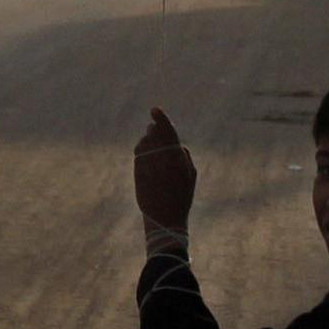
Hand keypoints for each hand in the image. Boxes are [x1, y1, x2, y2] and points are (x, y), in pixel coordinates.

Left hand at [131, 107, 196, 235]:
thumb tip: (176, 142)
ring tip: (151, 141)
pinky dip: (141, 150)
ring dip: (147, 139)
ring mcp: (147, 166)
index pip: (167, 132)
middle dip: (154, 128)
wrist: (164, 219)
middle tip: (153, 125)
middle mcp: (160, 160)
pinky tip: (145, 153)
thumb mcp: (190, 175)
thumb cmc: (181, 197)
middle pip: (154, 134)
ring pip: (144, 143)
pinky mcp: (138, 172)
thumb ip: (184, 155)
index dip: (161, 119)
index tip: (155, 109)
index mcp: (176, 159)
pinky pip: (138, 153)